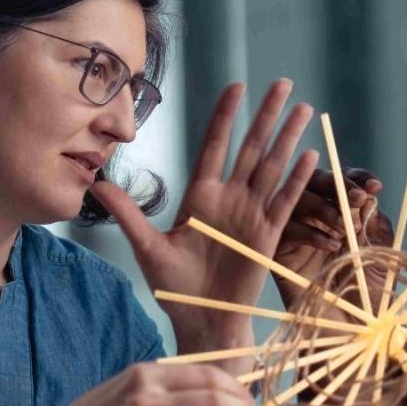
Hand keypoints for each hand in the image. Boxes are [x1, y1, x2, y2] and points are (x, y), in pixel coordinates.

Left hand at [92, 80, 317, 342]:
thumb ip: (128, 213)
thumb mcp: (147, 247)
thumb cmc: (175, 289)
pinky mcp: (267, 236)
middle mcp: (230, 200)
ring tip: (304, 108)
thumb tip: (96, 183)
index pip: (215, 146)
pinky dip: (296, 178)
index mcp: (201, 197)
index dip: (225, 116)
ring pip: (273, 168)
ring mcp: (251, 215)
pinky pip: (284, 201)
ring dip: (288, 138)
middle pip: (251, 148)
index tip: (236, 87)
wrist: (201, 322)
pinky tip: (309, 154)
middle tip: (283, 83)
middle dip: (266, 115)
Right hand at [273, 166, 390, 302]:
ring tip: (344, 228)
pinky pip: (286, 230)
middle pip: (314, 181)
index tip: (374, 187)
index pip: (343, 182)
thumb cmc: (367, 295)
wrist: (350, 333)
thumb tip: (368, 197)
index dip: (357, 178)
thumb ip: (375, 224)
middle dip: (338, 185)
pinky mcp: (279, 253)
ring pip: (296, 200)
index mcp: (341, 212)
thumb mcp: (380, 254)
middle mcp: (316, 217)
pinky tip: (331, 245)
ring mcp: (295, 233)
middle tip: (358, 198)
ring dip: (323, 208)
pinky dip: (310, 232)